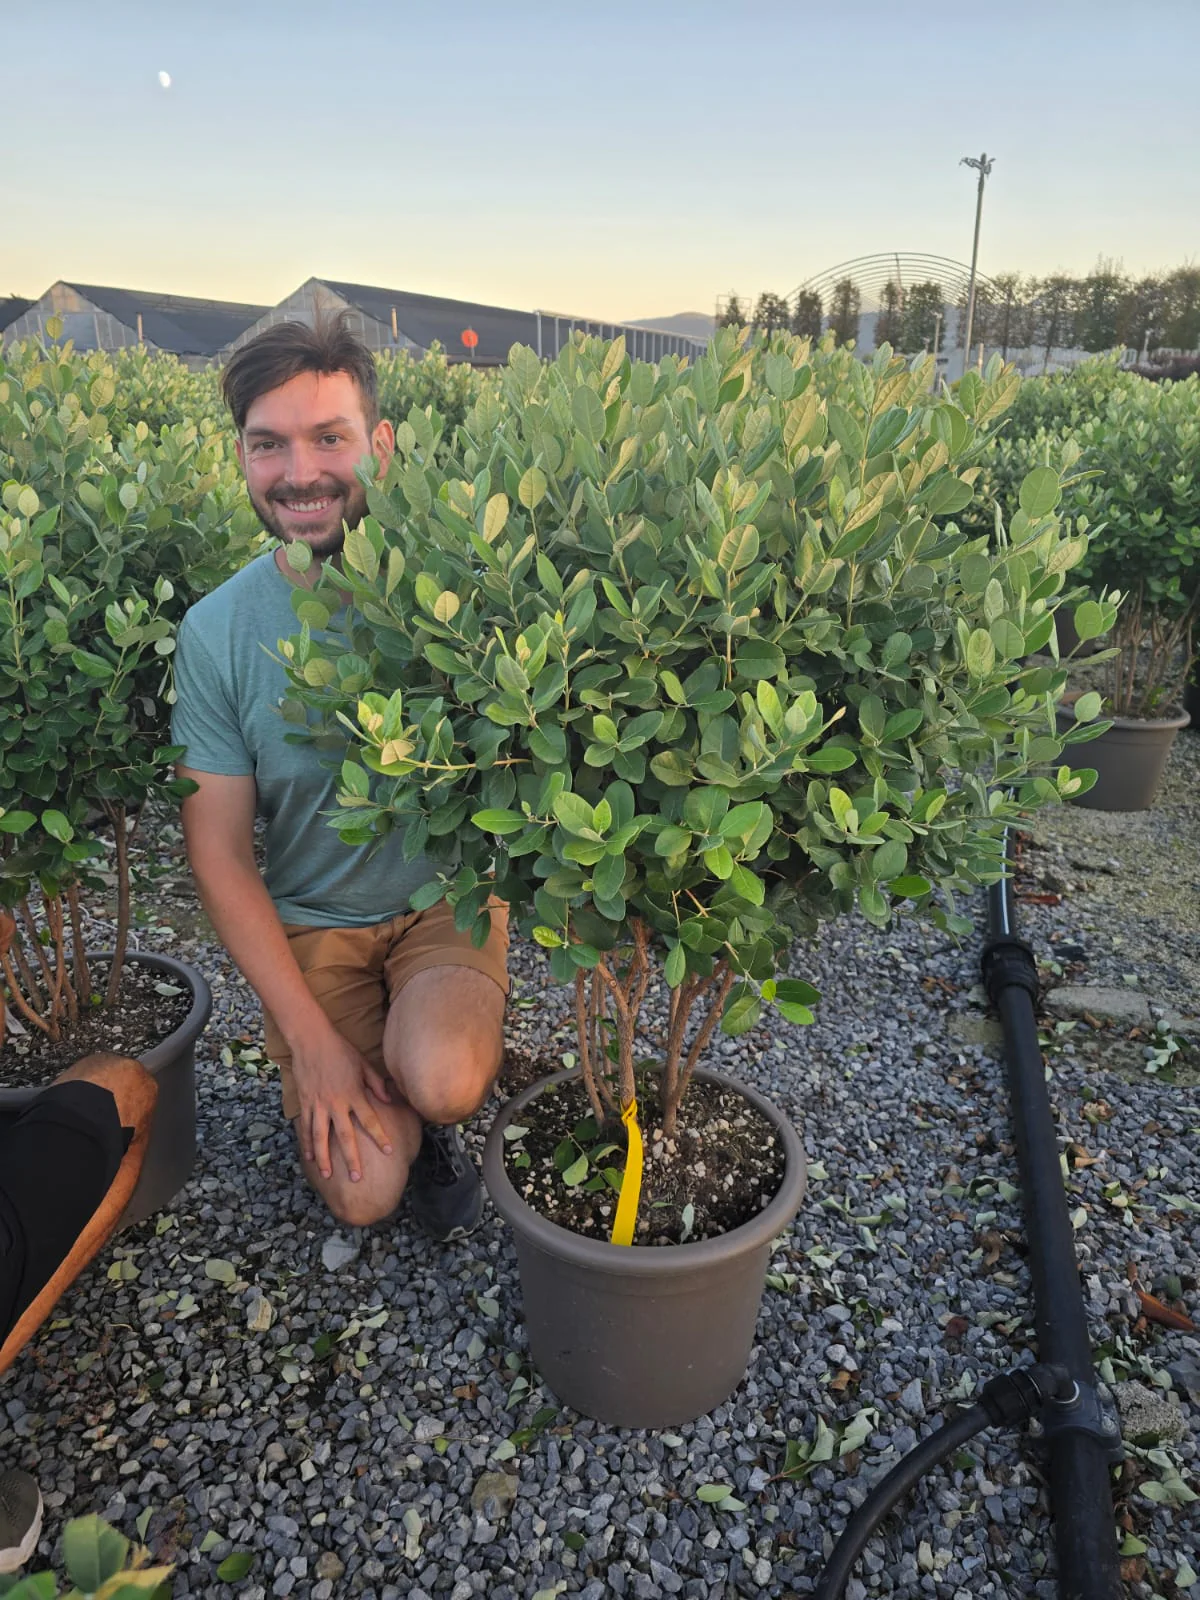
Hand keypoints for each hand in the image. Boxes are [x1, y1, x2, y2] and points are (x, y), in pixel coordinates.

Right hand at [288, 1026, 394, 1183]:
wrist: (311, 1040)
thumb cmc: (341, 1050)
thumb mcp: (363, 1064)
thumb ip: (376, 1084)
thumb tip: (389, 1100)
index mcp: (353, 1094)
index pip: (370, 1120)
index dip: (380, 1137)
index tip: (389, 1152)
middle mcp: (336, 1103)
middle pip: (345, 1136)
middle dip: (352, 1158)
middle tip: (357, 1178)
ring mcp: (318, 1104)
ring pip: (321, 1137)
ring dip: (325, 1157)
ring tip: (327, 1175)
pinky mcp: (305, 1103)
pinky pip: (305, 1127)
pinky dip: (307, 1143)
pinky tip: (310, 1158)